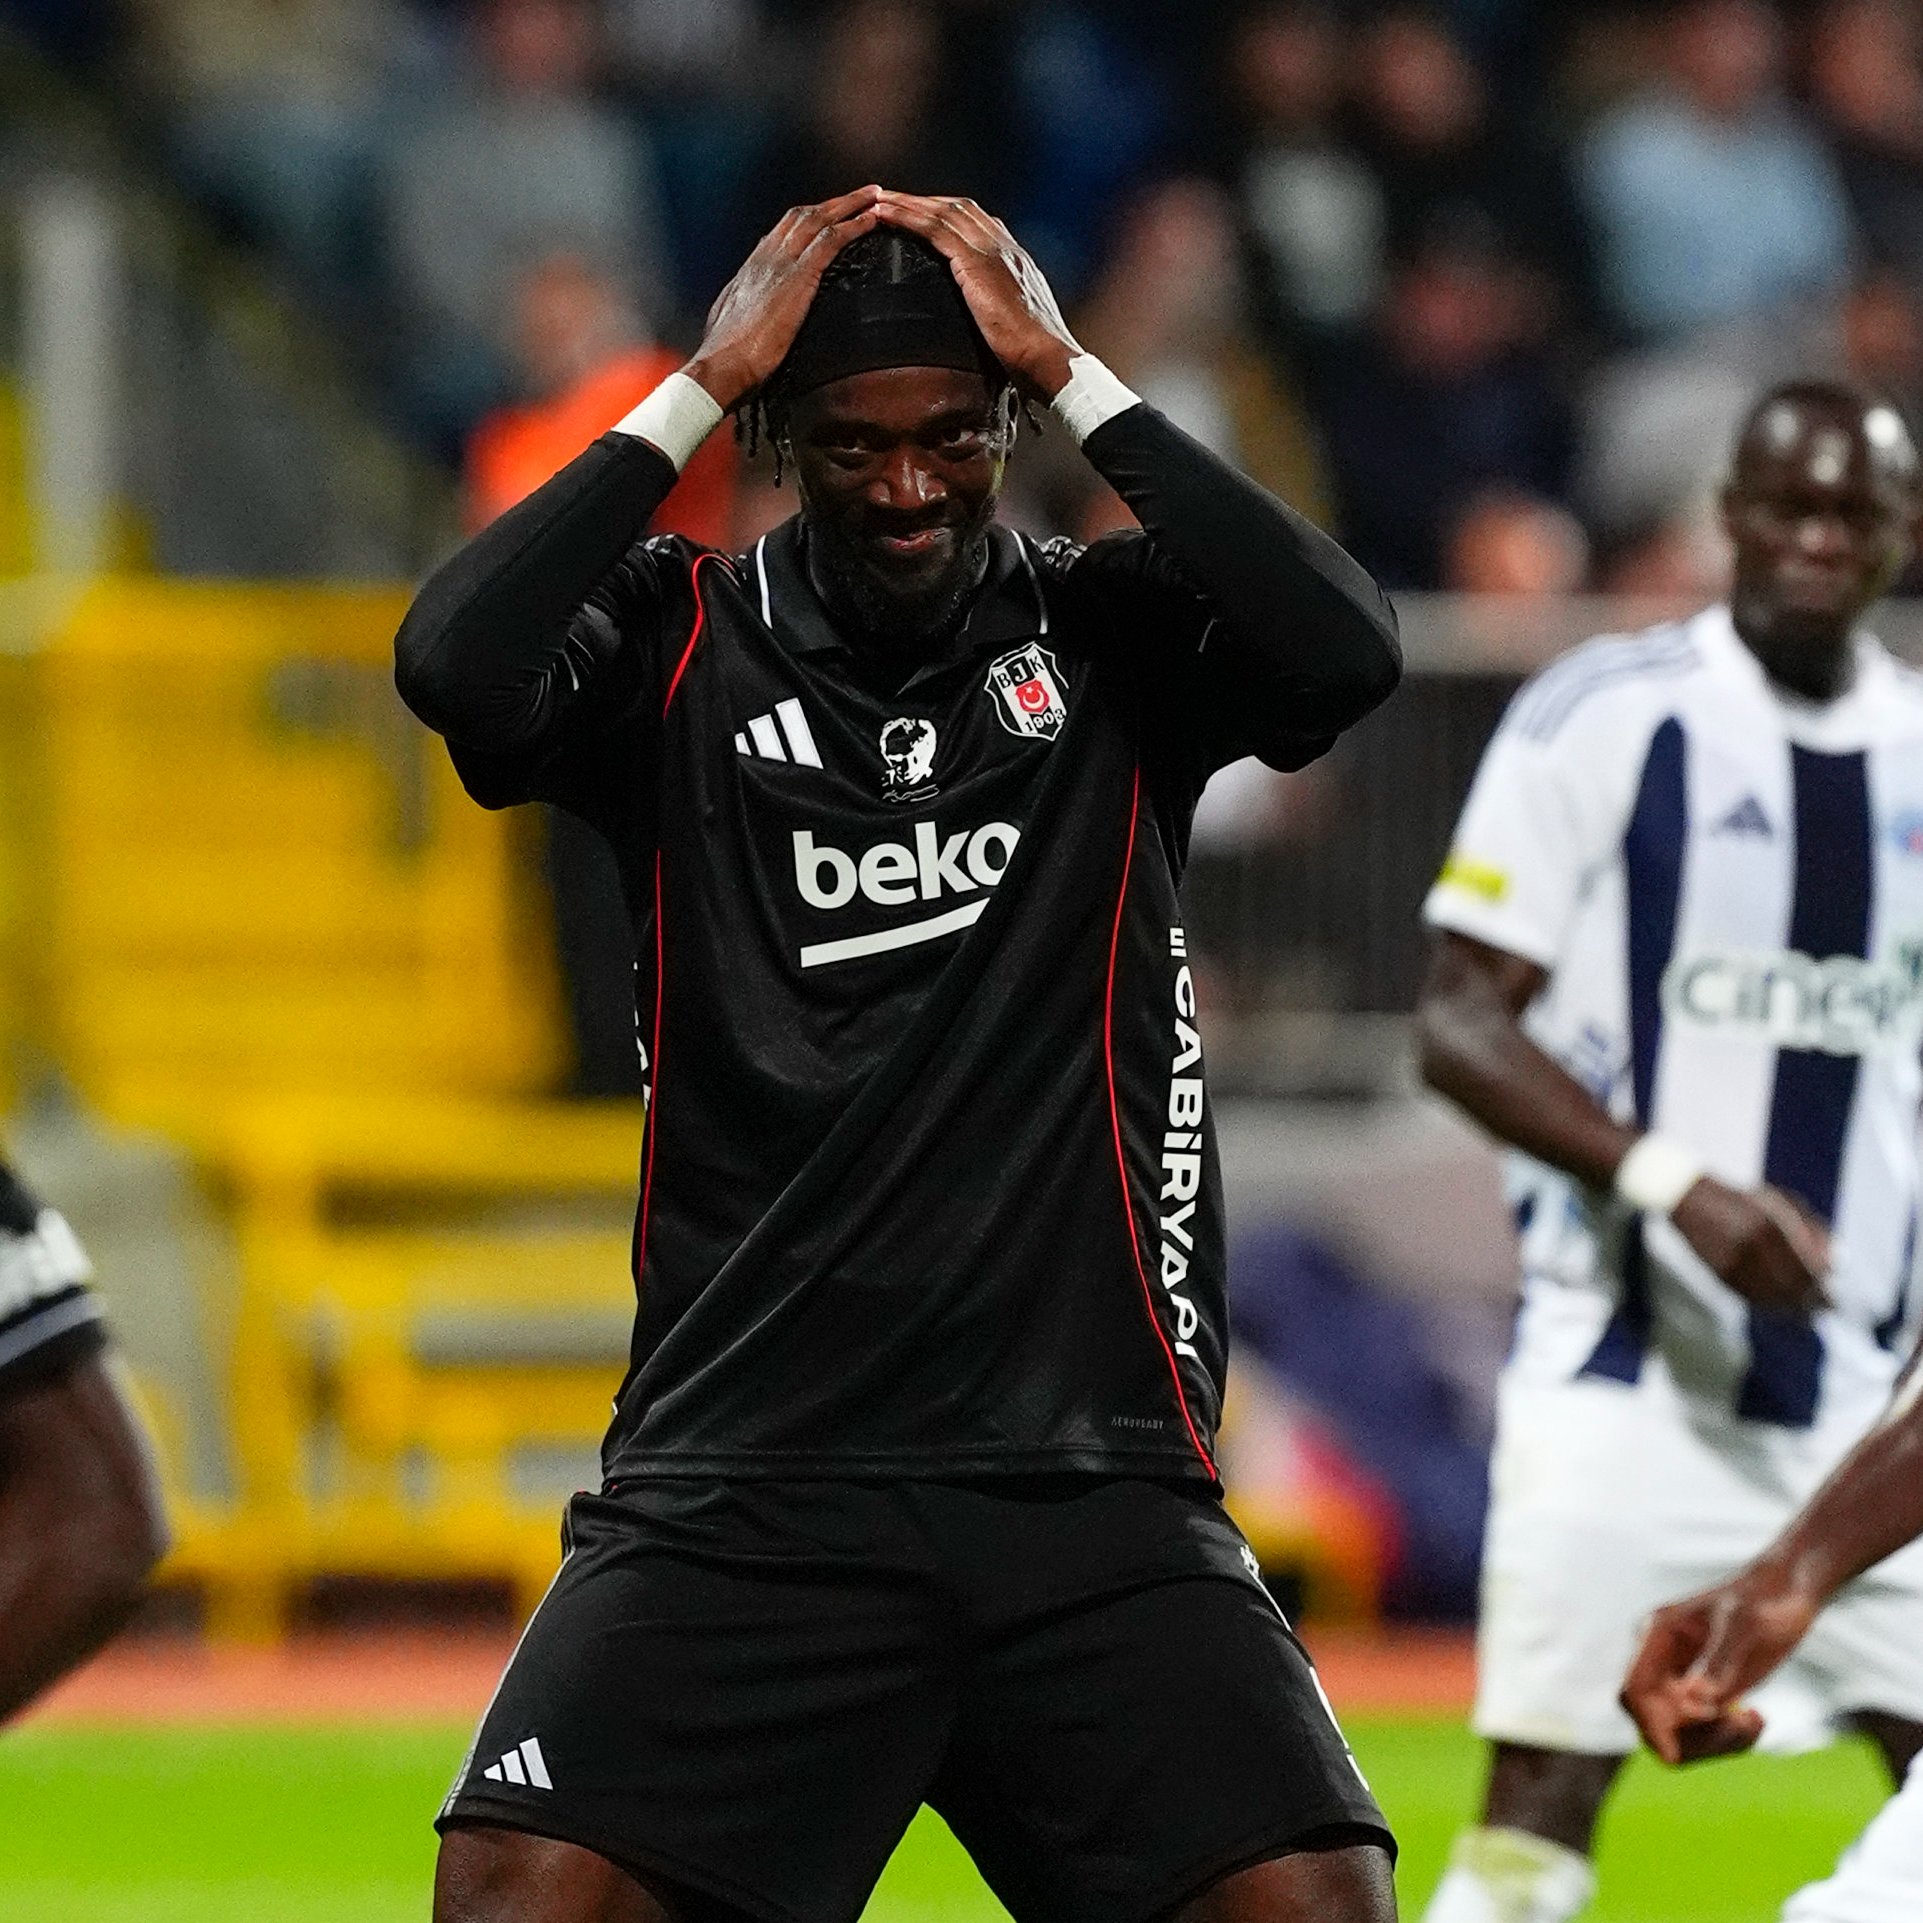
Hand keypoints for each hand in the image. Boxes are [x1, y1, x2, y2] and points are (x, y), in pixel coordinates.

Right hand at [685, 187, 883, 410]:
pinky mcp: (798, 277)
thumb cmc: (726, 355)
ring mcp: (782, 263)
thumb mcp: (731, 320)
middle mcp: (766, 256)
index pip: (783, 231)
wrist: (722, 364)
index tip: (828, 213)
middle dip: (834, 203)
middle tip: (861, 195)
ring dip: (850, 205)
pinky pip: (831, 240)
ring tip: (875, 196)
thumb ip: (742, 303)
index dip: (809, 218)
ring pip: (819, 219)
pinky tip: (871, 220)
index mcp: (752, 267)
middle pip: (804, 215)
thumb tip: (743, 300)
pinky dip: (853, 226)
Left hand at [873, 191, 1080, 401]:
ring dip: (907, 203)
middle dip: (924, 201)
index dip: (948, 214)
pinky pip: (935, 230)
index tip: (924, 214)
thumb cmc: (1035, 358)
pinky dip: (907, 218)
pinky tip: (883, 215)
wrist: (1048, 359)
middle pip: (958, 208)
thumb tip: (989, 328)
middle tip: (891, 198)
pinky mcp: (976, 264)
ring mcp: (992, 251)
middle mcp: (1005, 247)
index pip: (979, 223)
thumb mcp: (1017, 328)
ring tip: (876, 199)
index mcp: (1015, 260)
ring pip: (943, 212)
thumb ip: (1002, 315)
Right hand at [1621, 1567, 1820, 1763]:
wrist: (1785, 1595)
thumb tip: (1699, 1700)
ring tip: (1754, 1723)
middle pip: (1651, 1719)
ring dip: (1714, 1742)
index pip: (1636, 1689)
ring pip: (1674, 1734)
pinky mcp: (1700, 1695)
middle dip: (1694, 1737)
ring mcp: (1678, 1679)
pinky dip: (1727, 1739)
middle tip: (1742, 1727)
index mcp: (1657, 1634)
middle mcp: (1661, 1659)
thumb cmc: (1765, 1602)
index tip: (1682, 1751)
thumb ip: (1721, 1661)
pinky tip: (1756, 1719)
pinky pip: (1699, 1733)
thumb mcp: (1746, 1626)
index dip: (1653, 1723)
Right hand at [1670, 1177, 1828, 1314]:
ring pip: (1774, 1298)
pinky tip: (1779, 1308)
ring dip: (1793, 1310)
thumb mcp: (1781, 1204)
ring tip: (1806, 1316)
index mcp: (1775, 1226)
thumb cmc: (1742, 1201)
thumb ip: (1813, 1230)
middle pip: (1794, 1288)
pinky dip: (1769, 1307)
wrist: (1691, 1200)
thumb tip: (1838, 1265)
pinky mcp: (1721, 1274)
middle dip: (1813, 1304)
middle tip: (1824, 1311)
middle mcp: (1756, 1247)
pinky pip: (1752, 1298)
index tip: (1833, 1299)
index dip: (1823, 1289)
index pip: (1810, 1270)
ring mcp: (1737, 1262)